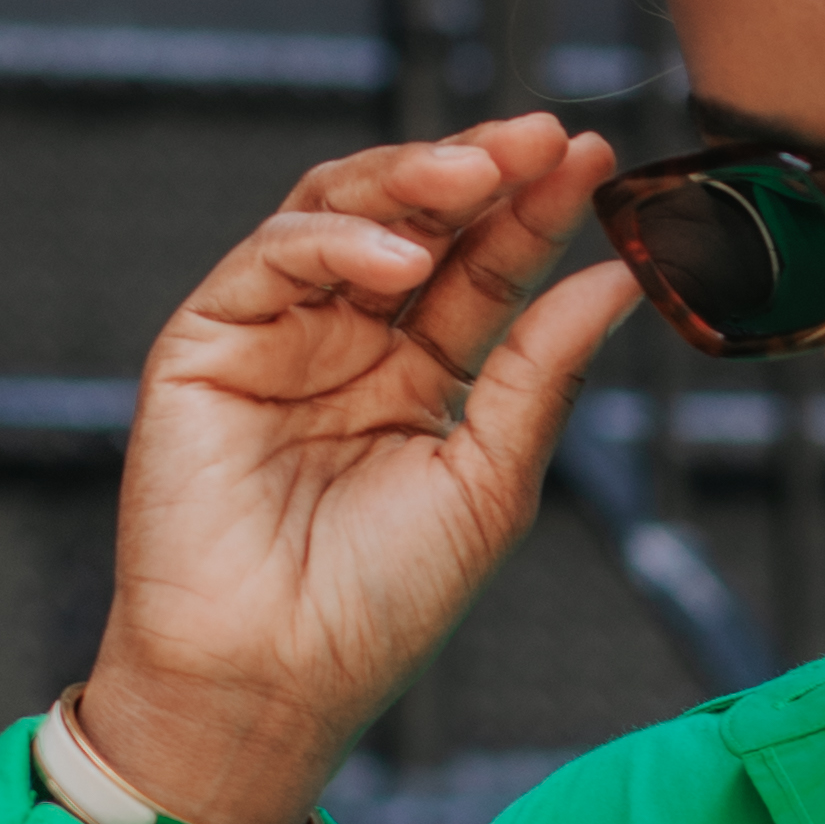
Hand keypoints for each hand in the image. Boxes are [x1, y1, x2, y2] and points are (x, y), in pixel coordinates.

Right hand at [69, 117, 634, 823]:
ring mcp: (273, 337)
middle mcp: (344, 343)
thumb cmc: (378, 608)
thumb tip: (620, 279)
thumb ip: (544, 373)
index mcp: (415, 377)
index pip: (481, 270)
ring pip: (336, 214)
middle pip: (413, 221)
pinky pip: (267, 259)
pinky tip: (399, 259)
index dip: (534, 214)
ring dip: (412, 183)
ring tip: (482, 175)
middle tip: (543, 141)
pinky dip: (334, 243)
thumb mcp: (490, 481)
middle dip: (479, 171)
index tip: (593, 162)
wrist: (272, 682)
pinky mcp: (204, 345)